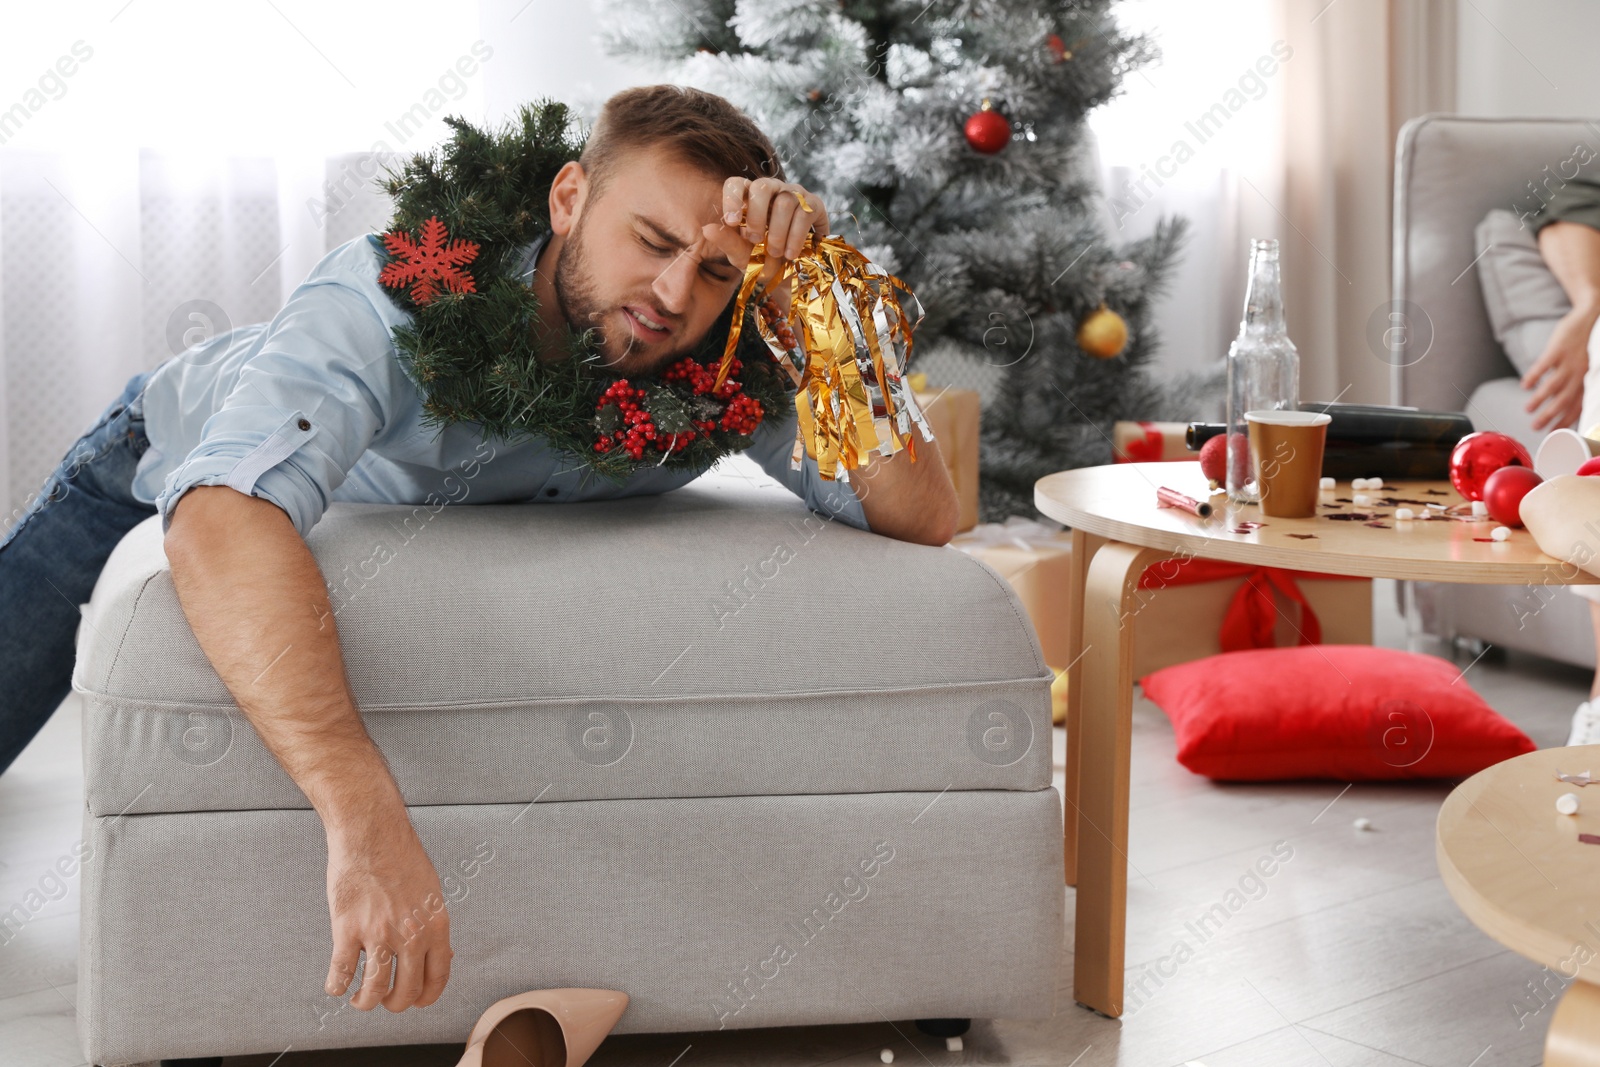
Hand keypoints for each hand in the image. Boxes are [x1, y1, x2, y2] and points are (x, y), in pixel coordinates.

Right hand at [324, 820, 451, 1012]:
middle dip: (394, 1004)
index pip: (438, 978)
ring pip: (374, 991)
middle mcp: (411, 934)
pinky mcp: (347, 929)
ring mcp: (379, 933)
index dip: (425, 998)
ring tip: (358, 999)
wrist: (372, 832)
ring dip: (365, 1002)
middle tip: (383, 999)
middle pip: (406, 991)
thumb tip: (444, 956)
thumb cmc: (401, 858)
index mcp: (436, 925)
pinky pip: (340, 973)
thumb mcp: (432, 892)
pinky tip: (335, 985)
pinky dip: (336, 986)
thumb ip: (433, 926)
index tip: (415, 1002)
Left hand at [701, 176, 830, 309]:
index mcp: (748, 198)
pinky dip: (796, 237)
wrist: (792, 277)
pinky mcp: (814, 205)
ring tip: (776, 254)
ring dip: (778, 232)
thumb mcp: (741, 255)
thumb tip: (706, 228)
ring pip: (785, 201)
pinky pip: (805, 213)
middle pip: (762, 186)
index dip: (732, 198)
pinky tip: (791, 254)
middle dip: (756, 216)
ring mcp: (794, 194)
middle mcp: (771, 190)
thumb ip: (726, 241)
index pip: (736, 183)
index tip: (732, 222)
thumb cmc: (762, 261)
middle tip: (755, 240)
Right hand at [1522, 303, 1599, 431]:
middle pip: (1564, 400)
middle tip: (1536, 428)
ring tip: (1528, 410)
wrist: (1593, 314)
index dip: (1566, 421)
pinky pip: (1544, 365)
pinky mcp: (1558, 348)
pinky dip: (1534, 376)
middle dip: (1550, 416)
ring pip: (1553, 385)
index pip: (1578, 405)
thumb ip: (1579, 381)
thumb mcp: (1590, 364)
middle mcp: (1581, 372)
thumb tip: (1564, 401)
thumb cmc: (1589, 341)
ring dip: (1540, 400)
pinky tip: (1524, 386)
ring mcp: (1569, 360)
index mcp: (1588, 378)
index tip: (1554, 433)